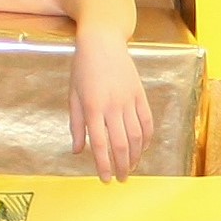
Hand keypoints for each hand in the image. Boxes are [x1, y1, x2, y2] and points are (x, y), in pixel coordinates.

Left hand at [70, 36, 155, 180]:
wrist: (102, 42)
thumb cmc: (83, 68)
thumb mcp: (73, 95)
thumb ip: (76, 125)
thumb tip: (78, 151)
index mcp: (92, 108)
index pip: (100, 145)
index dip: (104, 165)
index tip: (105, 179)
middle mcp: (113, 106)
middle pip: (121, 144)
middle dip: (122, 166)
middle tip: (121, 178)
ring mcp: (129, 100)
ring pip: (137, 136)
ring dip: (135, 155)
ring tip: (131, 167)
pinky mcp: (140, 95)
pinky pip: (147, 122)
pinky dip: (146, 138)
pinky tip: (142, 148)